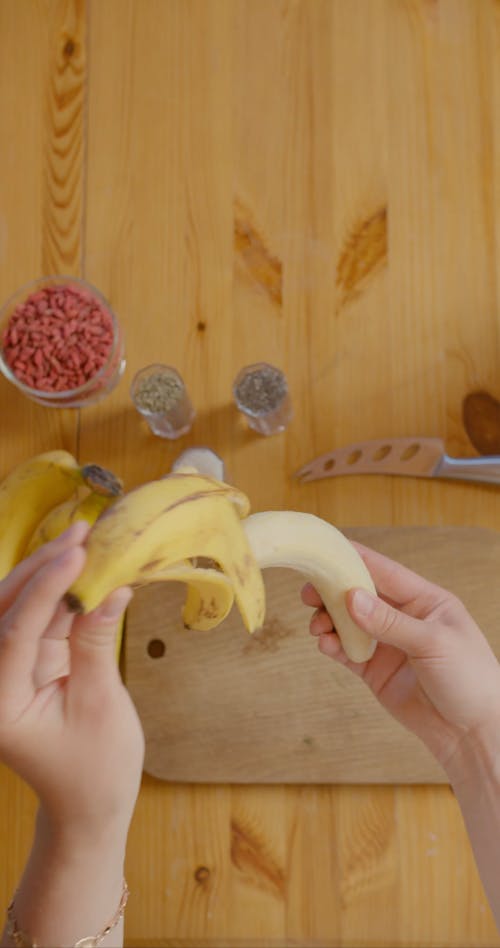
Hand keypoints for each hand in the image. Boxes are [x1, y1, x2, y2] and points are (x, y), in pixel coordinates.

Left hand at [0, 522, 143, 841]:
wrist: (90, 805)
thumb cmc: (97, 768)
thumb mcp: (100, 704)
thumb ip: (96, 642)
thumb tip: (112, 587)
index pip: (12, 633)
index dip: (44, 589)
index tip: (76, 552)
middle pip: (4, 611)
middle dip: (40, 569)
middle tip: (80, 533)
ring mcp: (6, 673)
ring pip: (17, 608)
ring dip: (48, 573)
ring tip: (83, 539)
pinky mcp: (25, 664)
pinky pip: (37, 619)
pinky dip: (59, 594)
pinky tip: (83, 568)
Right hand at [302, 543, 499, 770]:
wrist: (472, 734)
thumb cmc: (470, 679)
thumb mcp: (433, 643)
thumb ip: (390, 622)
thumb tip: (351, 597)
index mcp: (425, 600)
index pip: (384, 571)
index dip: (354, 559)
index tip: (325, 551)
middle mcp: (403, 618)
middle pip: (360, 595)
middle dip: (333, 592)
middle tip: (308, 594)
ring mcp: (388, 644)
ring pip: (349, 623)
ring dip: (329, 621)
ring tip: (317, 627)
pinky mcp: (376, 671)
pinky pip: (347, 651)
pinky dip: (333, 646)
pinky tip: (325, 645)